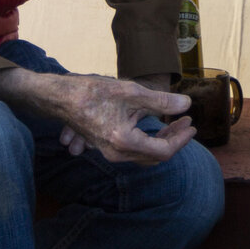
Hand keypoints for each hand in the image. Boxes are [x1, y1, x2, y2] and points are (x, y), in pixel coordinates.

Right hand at [0, 68, 194, 162]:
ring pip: (144, 154)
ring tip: (173, 122)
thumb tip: (186, 105)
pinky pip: (132, 150)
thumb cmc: (91, 92)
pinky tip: (151, 124)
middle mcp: (117, 153)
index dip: (181, 139)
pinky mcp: (104, 146)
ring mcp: (109, 152)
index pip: (163, 151)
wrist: (57, 97)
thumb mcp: (130, 92)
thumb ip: (160, 101)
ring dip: (161, 140)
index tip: (191, 124)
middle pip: (155, 156)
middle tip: (186, 123)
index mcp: (125, 142)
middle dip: (174, 139)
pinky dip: (146, 139)